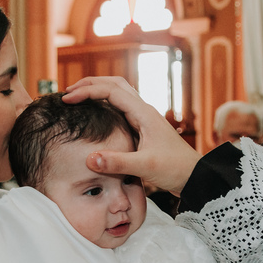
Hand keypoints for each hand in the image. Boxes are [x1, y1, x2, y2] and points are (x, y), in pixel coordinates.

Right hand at [63, 77, 199, 193]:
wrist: (194, 177)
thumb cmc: (174, 170)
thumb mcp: (145, 167)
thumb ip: (117, 163)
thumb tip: (89, 159)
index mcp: (144, 113)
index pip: (111, 91)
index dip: (87, 91)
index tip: (67, 99)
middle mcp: (144, 111)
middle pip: (114, 84)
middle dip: (90, 85)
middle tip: (68, 93)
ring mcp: (144, 118)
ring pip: (118, 94)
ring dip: (98, 92)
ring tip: (78, 99)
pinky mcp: (143, 129)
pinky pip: (121, 108)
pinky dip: (105, 105)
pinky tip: (95, 115)